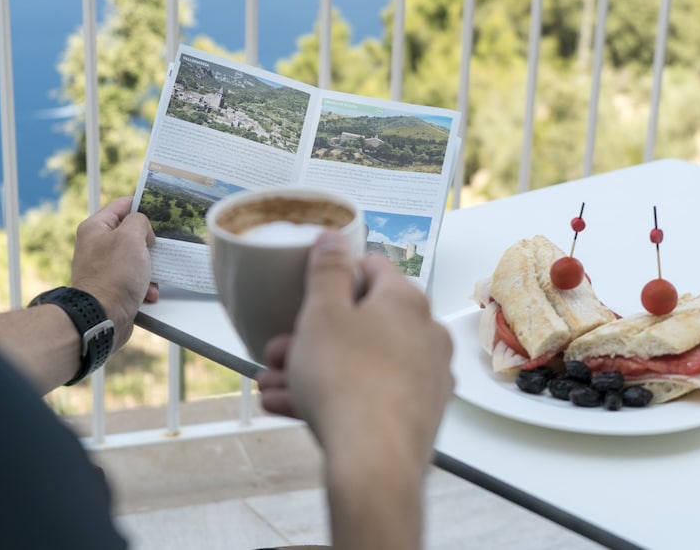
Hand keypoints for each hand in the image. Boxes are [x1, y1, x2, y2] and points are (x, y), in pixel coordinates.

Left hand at [71, 196, 157, 349]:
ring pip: (136, 256)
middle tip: (159, 244)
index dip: (143, 205)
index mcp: (96, 227)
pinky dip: (146, 284)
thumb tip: (144, 229)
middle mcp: (96, 245)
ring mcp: (104, 266)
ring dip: (150, 265)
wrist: (103, 316)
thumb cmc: (114, 275)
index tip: (161, 211)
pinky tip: (148, 291)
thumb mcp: (131, 237)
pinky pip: (134, 278)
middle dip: (149, 241)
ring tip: (152, 274)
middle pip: (131, 232)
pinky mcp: (112, 285)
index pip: (123, 205)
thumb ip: (140, 221)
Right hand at [258, 229, 453, 460]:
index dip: (333, 278)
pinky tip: (292, 407)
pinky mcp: (418, 413)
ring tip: (273, 384)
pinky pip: (371, 394)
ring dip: (314, 368)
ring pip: (361, 361)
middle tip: (278, 350)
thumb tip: (334, 237)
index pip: (371, 268)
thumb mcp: (323, 314)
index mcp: (406, 300)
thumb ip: (327, 270)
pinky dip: (336, 396)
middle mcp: (426, 334)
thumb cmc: (348, 383)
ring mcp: (426, 376)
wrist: (374, 463)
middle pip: (363, 322)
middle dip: (313, 334)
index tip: (306, 296)